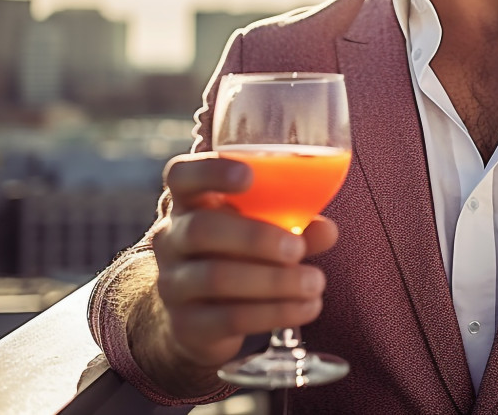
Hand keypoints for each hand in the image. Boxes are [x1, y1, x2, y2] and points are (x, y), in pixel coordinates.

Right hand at [151, 151, 338, 369]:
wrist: (198, 320)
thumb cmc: (234, 255)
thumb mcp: (260, 230)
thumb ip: (292, 222)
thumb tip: (328, 230)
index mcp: (187, 203)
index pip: (181, 176)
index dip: (210, 171)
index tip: (248, 176)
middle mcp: (170, 239)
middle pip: (200, 229)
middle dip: (254, 237)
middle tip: (298, 248)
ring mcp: (173, 284)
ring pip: (216, 278)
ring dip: (274, 281)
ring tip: (315, 282)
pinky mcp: (187, 326)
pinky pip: (229, 318)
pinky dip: (275, 313)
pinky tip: (306, 307)